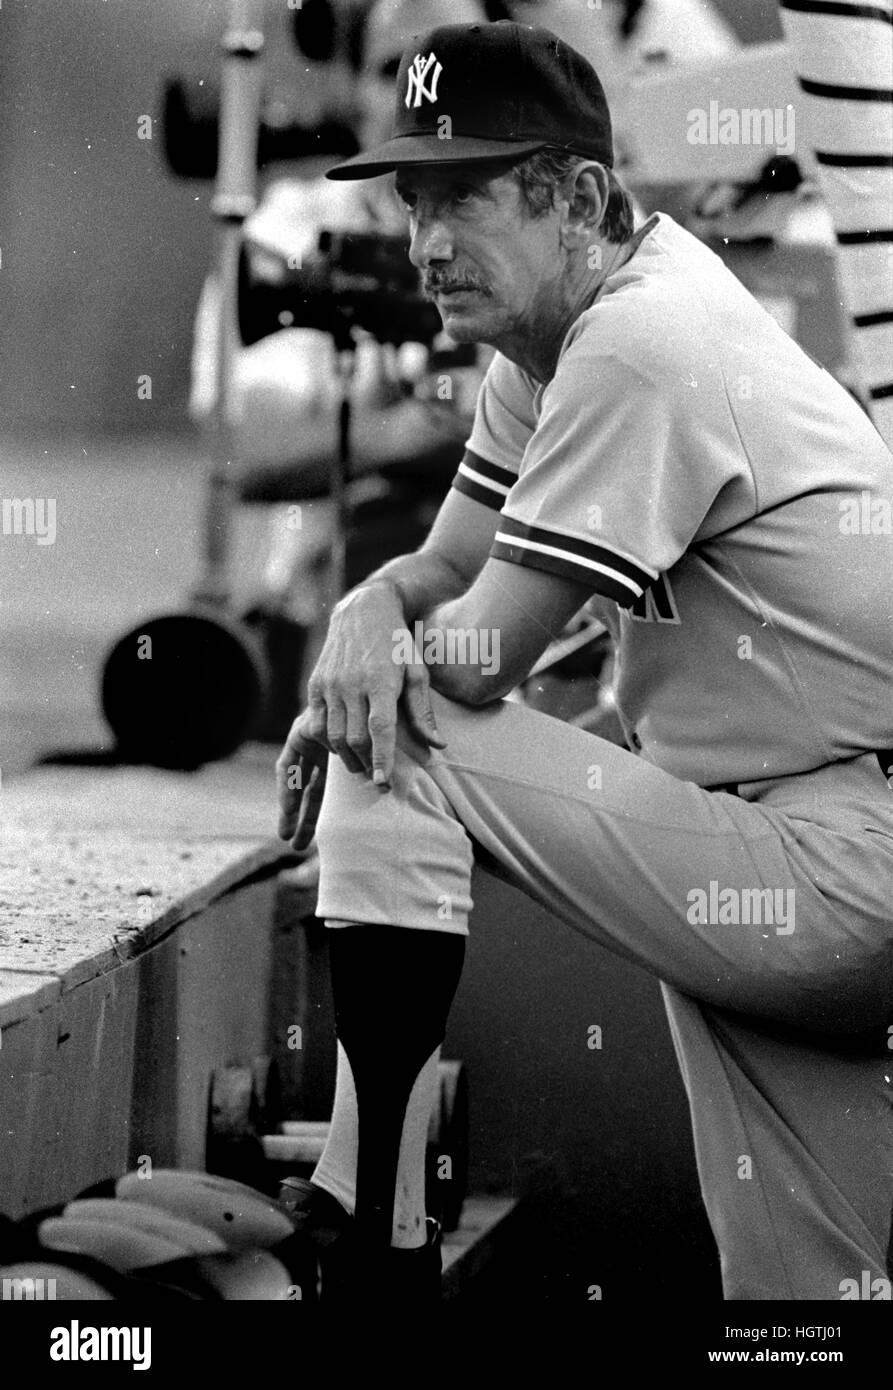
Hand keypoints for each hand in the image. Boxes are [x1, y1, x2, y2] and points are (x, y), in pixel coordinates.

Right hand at [276, 580, 445, 846]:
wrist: (364, 611)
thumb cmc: (398, 645)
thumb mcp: (417, 672)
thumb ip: (423, 712)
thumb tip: (438, 746)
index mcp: (381, 680)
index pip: (380, 729)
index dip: (382, 759)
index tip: (384, 784)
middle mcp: (352, 683)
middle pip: (354, 738)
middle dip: (366, 764)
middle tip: (377, 777)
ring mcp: (330, 684)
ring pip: (333, 735)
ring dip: (347, 757)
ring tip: (361, 764)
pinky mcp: (316, 684)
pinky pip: (316, 723)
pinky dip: (329, 741)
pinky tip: (342, 745)